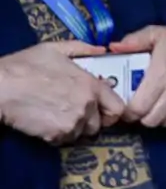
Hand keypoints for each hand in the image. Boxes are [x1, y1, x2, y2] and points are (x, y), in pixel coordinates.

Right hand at [0, 40, 125, 143]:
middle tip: (75, 112)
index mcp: (91, 85)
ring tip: (57, 114)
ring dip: (73, 128)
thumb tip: (102, 50)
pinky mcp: (56, 135)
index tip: (103, 109)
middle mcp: (86, 106)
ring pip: (81, 133)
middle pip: (100, 124)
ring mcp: (72, 122)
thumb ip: (83, 49)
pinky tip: (46, 121)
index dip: (111, 110)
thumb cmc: (24, 66)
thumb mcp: (54, 49)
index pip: (119, 108)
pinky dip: (58, 134)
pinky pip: (64, 140)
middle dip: (90, 120)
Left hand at [110, 22, 165, 128]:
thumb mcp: (158, 33)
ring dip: (158, 117)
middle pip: (150, 120)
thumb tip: (113, 48)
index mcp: (161, 73)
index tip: (127, 107)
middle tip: (140, 108)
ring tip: (156, 106)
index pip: (138, 108)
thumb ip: (134, 40)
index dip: (128, 112)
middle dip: (142, 116)